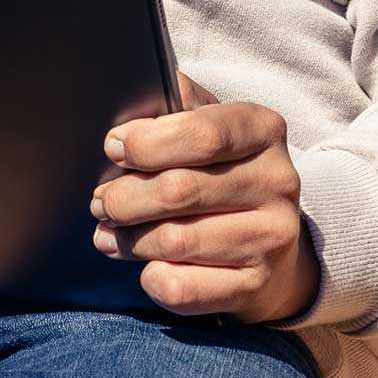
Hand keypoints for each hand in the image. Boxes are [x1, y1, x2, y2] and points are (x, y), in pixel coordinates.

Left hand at [90, 74, 318, 323]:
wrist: (274, 247)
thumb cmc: (224, 175)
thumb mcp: (212, 127)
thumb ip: (178, 106)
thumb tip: (134, 89)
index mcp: (264, 131)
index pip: (202, 133)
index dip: (147, 142)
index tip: (112, 147)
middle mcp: (278, 182)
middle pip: (179, 190)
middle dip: (124, 196)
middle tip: (99, 200)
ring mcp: (271, 238)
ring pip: (175, 241)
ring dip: (129, 238)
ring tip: (108, 232)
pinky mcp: (256, 286)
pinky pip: (183, 288)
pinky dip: (152, 277)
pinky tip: (145, 266)